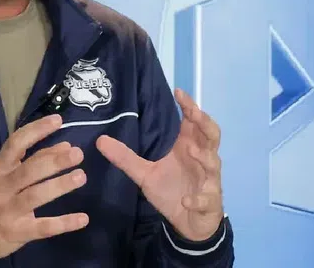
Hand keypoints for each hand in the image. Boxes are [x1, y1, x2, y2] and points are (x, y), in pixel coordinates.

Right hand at [0, 114, 88, 262]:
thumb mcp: (5, 177)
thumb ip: (34, 161)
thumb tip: (65, 146)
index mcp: (0, 169)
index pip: (16, 144)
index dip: (36, 130)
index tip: (58, 121)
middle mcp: (3, 187)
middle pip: (29, 170)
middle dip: (53, 161)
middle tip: (77, 154)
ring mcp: (9, 210)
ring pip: (35, 196)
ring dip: (59, 186)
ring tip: (80, 176)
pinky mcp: (17, 232)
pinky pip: (42, 227)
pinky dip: (63, 223)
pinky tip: (83, 219)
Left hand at [97, 88, 223, 241]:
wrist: (187, 223)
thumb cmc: (170, 191)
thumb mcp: (144, 174)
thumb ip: (126, 157)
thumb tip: (100, 140)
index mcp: (188, 147)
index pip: (193, 122)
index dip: (189, 106)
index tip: (179, 92)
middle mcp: (201, 158)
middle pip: (211, 135)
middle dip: (205, 123)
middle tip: (194, 114)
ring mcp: (208, 179)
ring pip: (213, 163)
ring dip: (205, 157)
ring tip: (193, 150)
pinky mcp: (209, 201)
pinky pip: (205, 198)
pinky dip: (197, 199)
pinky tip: (186, 200)